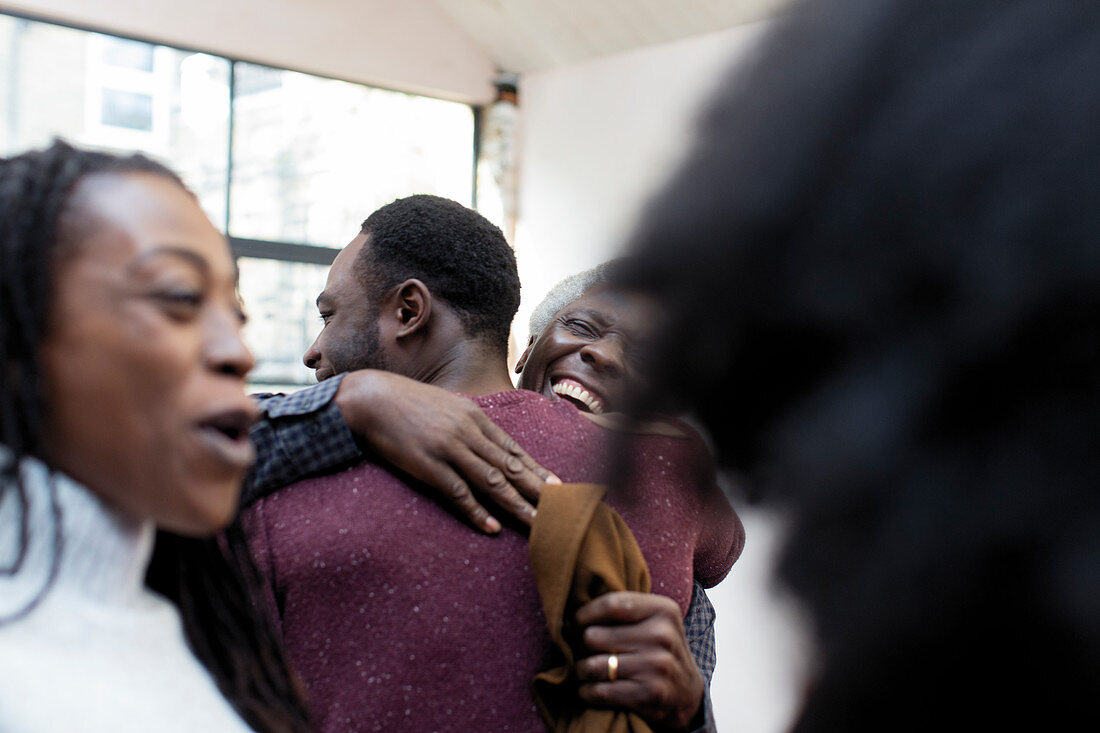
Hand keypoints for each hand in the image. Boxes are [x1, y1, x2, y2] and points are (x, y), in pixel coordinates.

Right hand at [334, 370, 558, 532]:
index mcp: (474, 418)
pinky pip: (458, 492)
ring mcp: (448, 449)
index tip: (557, 486)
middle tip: (560, 509)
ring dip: (516, 505)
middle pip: (509, 466)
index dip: (537, 470)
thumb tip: (490, 441)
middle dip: (537, 489)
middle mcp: (467, 432)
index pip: (513, 449)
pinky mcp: (428, 465)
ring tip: (537, 524)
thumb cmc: (408, 403)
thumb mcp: (446, 407)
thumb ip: (469, 424)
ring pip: (491, 480)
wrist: (371, 399)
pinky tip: (492, 527)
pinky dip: (477, 512)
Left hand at [575, 592, 704, 730]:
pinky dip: (588, 692)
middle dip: (582, 645)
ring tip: (587, 670)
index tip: (578, 622)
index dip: (586, 614)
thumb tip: (574, 606)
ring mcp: (656, 666)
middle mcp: (662, 635)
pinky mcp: (648, 695)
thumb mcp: (654, 620)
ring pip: (592, 666)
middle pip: (594, 636)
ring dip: (582, 671)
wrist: (687, 695)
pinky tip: (591, 689)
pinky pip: (599, 691)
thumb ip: (624, 608)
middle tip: (584, 650)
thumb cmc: (658, 650)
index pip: (610, 604)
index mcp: (663, 610)